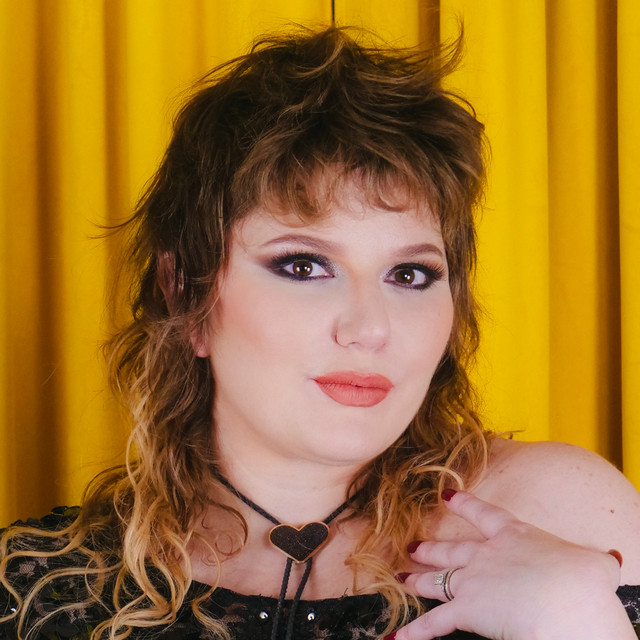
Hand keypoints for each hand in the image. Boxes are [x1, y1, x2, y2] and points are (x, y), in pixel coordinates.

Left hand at [390, 491, 630, 639]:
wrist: (564, 601)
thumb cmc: (581, 580)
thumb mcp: (593, 564)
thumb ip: (595, 560)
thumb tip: (610, 560)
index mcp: (514, 535)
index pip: (484, 514)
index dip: (464, 504)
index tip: (448, 495)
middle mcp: (486, 555)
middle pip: (451, 550)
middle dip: (431, 549)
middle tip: (413, 546)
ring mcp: (473, 581)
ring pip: (438, 579)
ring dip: (417, 580)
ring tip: (400, 577)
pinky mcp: (467, 611)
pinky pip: (435, 624)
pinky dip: (416, 631)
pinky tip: (397, 636)